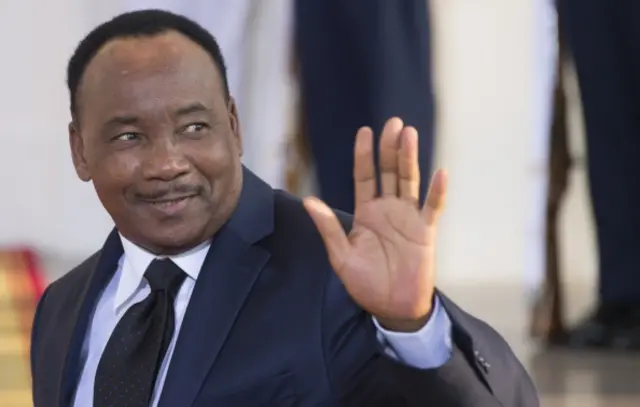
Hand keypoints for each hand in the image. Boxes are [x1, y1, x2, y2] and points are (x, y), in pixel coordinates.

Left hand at [303, 117, 446, 331]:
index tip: (364, 132)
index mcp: (366, 213)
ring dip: (409, 159)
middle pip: (389, 172)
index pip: (365, 177)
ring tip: (409, 134)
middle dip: (390, 148)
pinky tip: (440, 172)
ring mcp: (408, 218)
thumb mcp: (341, 257)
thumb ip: (329, 228)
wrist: (392, 308)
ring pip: (409, 182)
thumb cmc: (366, 283)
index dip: (365, 155)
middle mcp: (388, 210)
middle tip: (393, 123)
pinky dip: (437, 191)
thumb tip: (308, 201)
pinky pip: (433, 208)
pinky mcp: (426, 232)